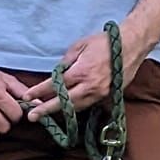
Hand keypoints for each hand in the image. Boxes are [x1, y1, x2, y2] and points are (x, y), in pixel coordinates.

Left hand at [18, 28, 136, 123]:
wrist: (131, 45)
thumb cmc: (105, 42)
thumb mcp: (80, 45)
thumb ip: (66, 61)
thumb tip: (57, 73)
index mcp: (81, 72)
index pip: (56, 85)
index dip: (40, 92)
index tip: (28, 97)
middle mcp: (90, 86)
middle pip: (64, 102)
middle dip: (46, 109)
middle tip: (31, 116)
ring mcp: (100, 94)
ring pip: (76, 107)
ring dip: (61, 111)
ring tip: (46, 113)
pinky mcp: (107, 96)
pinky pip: (87, 105)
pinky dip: (75, 107)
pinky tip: (66, 108)